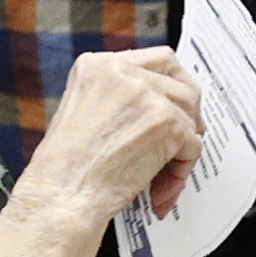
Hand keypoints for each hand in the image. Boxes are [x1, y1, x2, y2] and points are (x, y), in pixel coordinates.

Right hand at [0, 46, 207, 256]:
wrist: (62, 197)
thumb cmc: (66, 170)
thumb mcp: (81, 111)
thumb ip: (115, 99)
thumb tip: (154, 104)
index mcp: (97, 66)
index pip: (156, 60)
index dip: (171, 85)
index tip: (175, 104)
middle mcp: (122, 72)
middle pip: (180, 82)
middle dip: (187, 112)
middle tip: (183, 138)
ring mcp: (146, 95)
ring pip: (190, 114)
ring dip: (183, 148)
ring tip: (163, 176)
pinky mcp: (166, 122)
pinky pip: (192, 145)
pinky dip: (181, 171)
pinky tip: (160, 189)